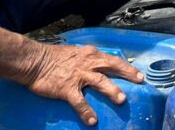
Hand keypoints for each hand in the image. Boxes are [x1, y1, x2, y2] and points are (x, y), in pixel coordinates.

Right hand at [21, 42, 143, 126]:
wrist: (34, 61)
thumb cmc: (54, 57)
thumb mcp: (76, 53)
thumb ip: (88, 59)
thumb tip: (99, 65)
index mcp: (91, 54)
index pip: (113, 59)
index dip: (127, 67)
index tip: (139, 74)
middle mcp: (88, 63)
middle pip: (112, 66)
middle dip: (128, 73)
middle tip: (139, 81)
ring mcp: (78, 76)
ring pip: (100, 82)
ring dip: (112, 91)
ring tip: (121, 100)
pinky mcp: (67, 89)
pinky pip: (79, 102)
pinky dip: (87, 112)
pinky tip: (92, 121)